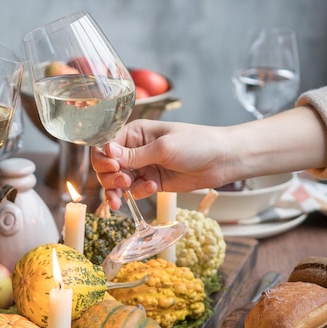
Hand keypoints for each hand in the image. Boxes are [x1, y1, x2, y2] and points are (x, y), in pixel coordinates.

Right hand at [91, 119, 231, 209]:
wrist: (222, 160)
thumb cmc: (196, 143)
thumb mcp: (163, 147)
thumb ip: (134, 154)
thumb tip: (107, 152)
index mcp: (134, 133)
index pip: (106, 146)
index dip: (104, 159)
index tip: (114, 168)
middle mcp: (134, 149)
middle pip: (107, 166)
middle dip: (110, 177)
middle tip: (124, 182)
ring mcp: (142, 167)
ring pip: (117, 182)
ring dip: (118, 190)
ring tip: (127, 194)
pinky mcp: (151, 182)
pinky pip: (133, 191)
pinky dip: (137, 193)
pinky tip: (152, 189)